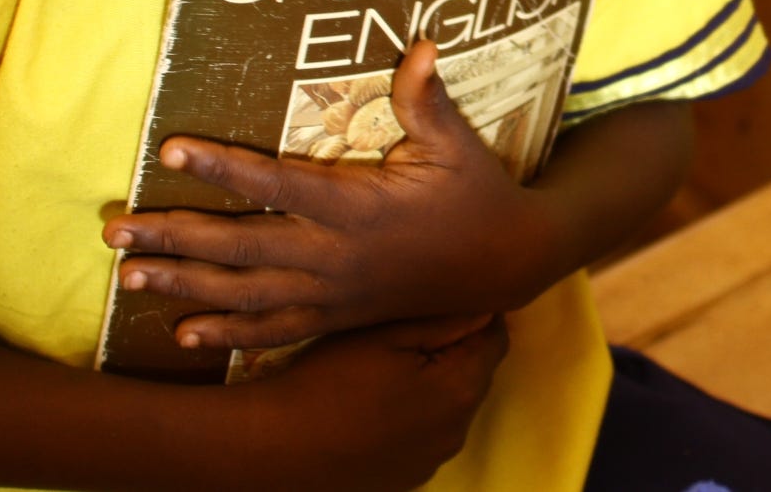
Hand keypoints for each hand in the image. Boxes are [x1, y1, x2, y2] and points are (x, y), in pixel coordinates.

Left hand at [103, 42, 560, 351]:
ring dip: (183, 287)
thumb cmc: (476, 194)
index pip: (277, 184)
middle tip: (115, 232)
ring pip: (245, 295)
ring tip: (128, 278)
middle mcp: (335, 256)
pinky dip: (226, 334)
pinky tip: (182, 335)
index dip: (223, 169)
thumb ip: (426, 99)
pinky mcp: (337, 317)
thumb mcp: (457, 143)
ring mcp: (332, 293)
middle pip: (240, 249)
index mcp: (357, 207)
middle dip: (174, 240)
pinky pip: (273, 331)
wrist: (505, 263)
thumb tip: (420, 44)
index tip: (171, 150)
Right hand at [239, 315, 508, 490]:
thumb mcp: (384, 333)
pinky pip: (427, 435)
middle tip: (410, 327)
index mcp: (459, 389)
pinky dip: (415, 416)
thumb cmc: (326, 381)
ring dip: (436, 383)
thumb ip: (442, 318)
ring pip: (452, 406)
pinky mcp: (407, 477)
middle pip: (475, 373)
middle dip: (456, 347)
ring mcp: (432, 460)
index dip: (476, 312)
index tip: (446, 297)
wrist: (274, 448)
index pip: (496, 338)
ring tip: (390, 366)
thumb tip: (484, 306)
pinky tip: (378, 402)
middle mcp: (457, 431)